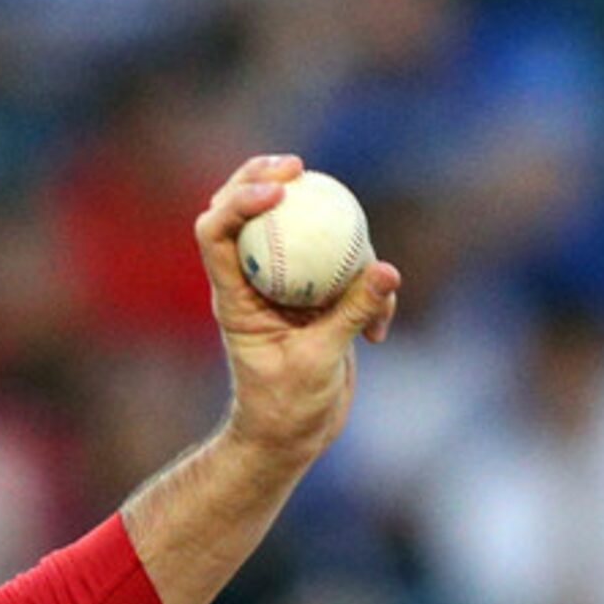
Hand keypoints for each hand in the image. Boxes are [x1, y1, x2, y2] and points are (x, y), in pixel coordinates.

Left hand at [194, 154, 402, 468]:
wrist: (291, 436)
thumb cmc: (287, 408)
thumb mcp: (320, 362)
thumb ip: (352, 314)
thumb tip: (387, 271)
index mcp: (232, 296)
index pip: (215, 232)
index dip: (238, 199)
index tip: (279, 189)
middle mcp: (251, 282)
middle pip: (243, 213)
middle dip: (262, 177)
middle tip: (300, 167)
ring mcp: (282, 285)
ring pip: (295, 230)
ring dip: (331, 228)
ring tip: (363, 251)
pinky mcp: (315, 296)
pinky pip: (342, 267)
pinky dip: (368, 289)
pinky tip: (381, 332)